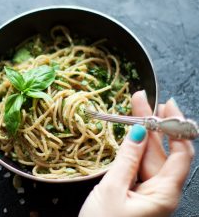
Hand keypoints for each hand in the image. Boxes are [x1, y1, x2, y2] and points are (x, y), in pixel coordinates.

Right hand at [80, 91, 194, 216]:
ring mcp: (149, 193)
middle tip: (141, 100)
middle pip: (163, 152)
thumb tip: (137, 131)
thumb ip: (126, 159)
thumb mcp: (113, 189)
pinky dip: (134, 149)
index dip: (177, 128)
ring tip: (132, 109)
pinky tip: (129, 135)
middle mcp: (161, 193)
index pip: (182, 155)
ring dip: (142, 134)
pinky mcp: (137, 194)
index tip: (166, 106)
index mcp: (164, 194)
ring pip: (149, 158)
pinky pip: (139, 167)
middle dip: (153, 124)